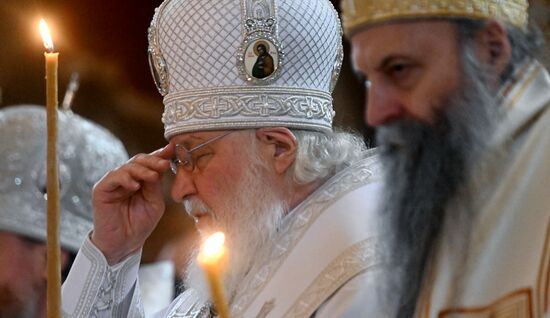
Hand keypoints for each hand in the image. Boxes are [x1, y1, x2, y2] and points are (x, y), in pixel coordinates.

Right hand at [91, 144, 173, 264]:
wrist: (124, 244)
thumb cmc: (139, 224)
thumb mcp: (154, 202)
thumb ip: (156, 185)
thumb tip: (162, 165)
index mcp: (140, 180)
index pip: (149, 163)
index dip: (160, 155)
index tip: (172, 150)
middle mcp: (126, 178)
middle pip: (139, 160)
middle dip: (153, 160)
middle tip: (164, 163)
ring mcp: (113, 182)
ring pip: (127, 166)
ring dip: (142, 170)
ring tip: (152, 177)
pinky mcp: (101, 189)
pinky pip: (113, 177)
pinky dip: (125, 178)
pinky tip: (135, 186)